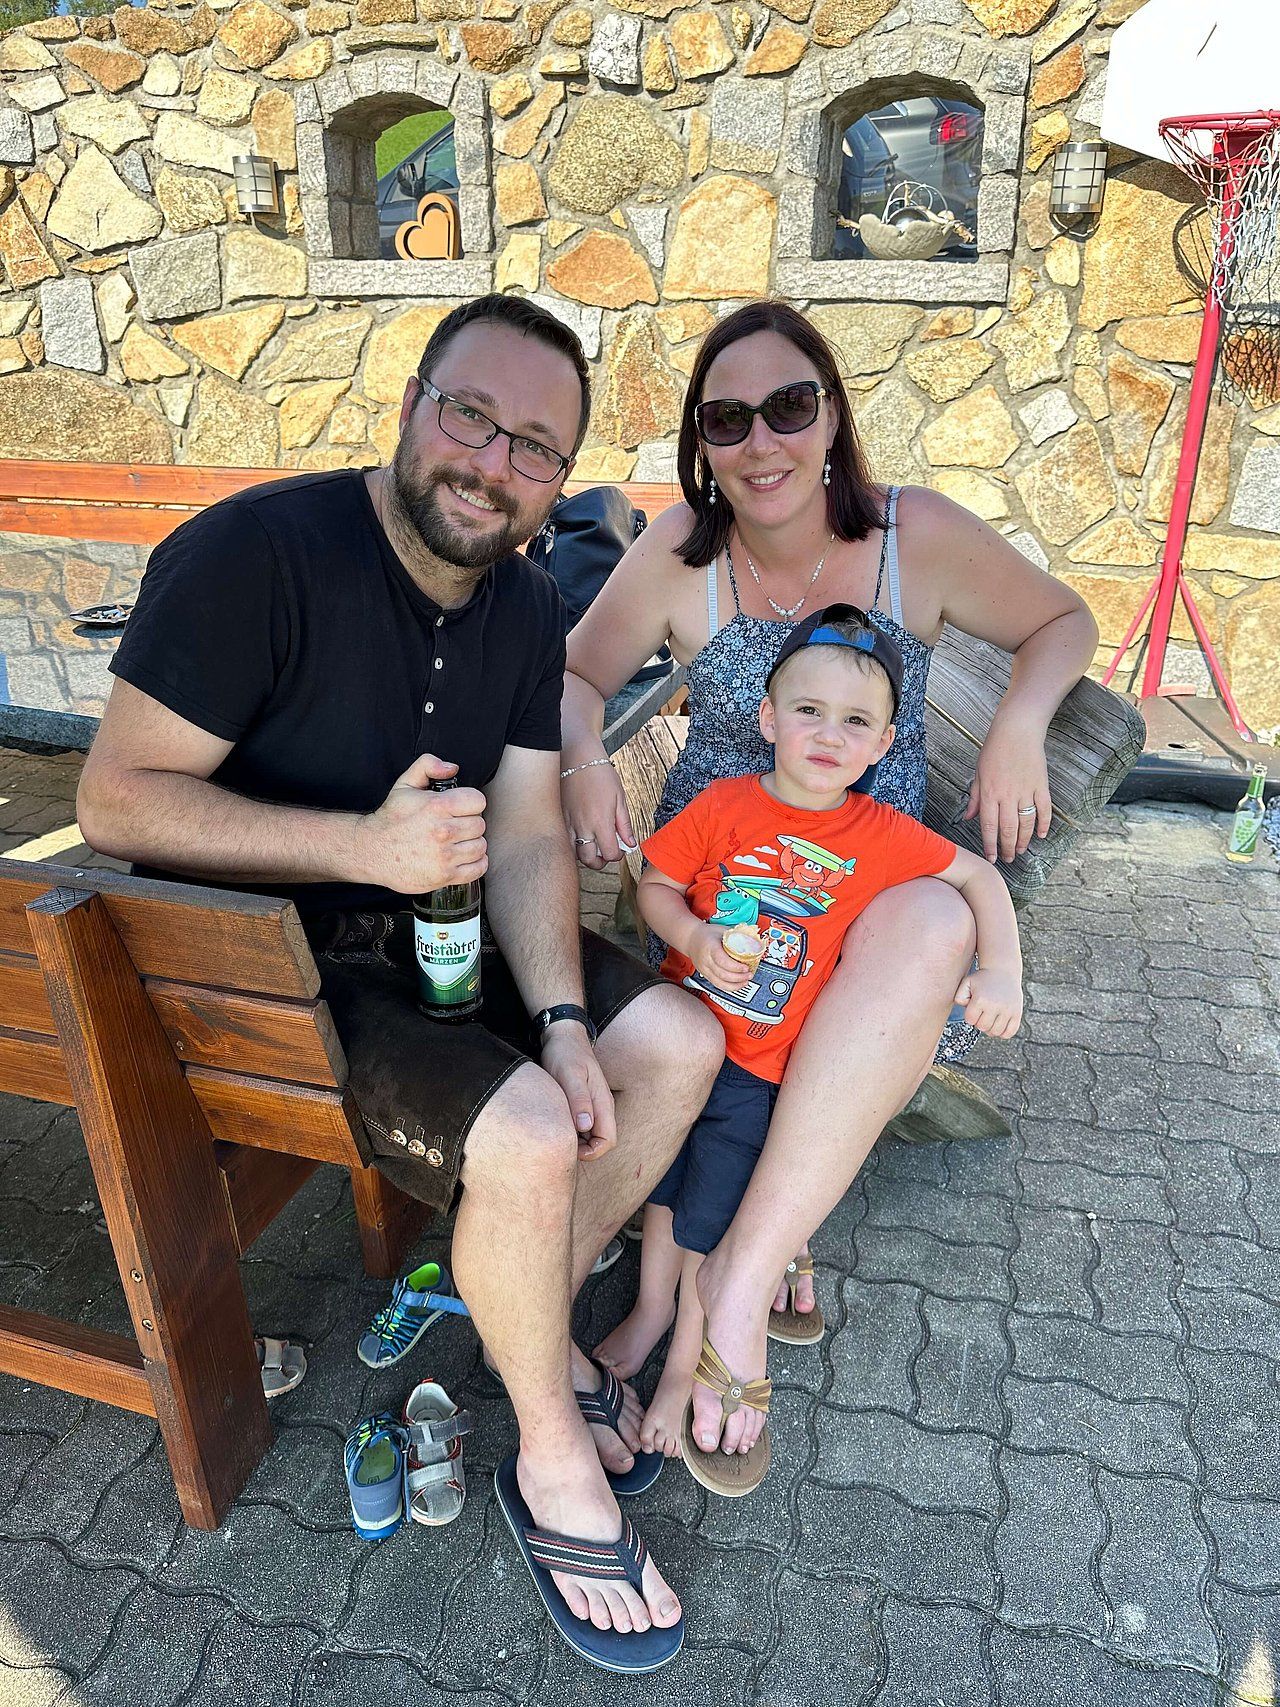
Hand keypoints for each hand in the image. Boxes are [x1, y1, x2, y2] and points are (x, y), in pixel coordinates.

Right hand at [355, 753, 486, 893]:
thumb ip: (428, 765)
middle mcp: (443, 831)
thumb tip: (452, 768)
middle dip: (469, 824)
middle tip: (456, 826)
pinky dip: (475, 864)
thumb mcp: (405, 783)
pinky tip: (463, 857)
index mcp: (437, 806)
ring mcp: (445, 856)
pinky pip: (477, 869)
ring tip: (458, 842)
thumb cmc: (391, 818)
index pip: (478, 801)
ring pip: (480, 846)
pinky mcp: (444, 876)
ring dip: (472, 844)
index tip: (461, 809)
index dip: (470, 803)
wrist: (372, 850)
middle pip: (480, 825)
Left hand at [541, 1024, 616, 1157]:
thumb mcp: (570, 1075)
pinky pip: (582, 1125)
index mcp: (603, 1103)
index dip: (592, 1152)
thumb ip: (579, 1100)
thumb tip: (586, 1127)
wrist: (563, 1035)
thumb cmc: (565, 1053)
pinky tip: (557, 1123)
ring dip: (577, 1140)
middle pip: (600, 1141)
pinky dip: (571, 1130)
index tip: (571, 1149)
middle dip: (584, 1150)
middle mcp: (601, 1107)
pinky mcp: (583, 1102)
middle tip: (561, 1143)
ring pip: (591, 1134)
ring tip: (557, 1133)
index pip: (608, 1140)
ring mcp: (593, 1105)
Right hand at [562, 757, 636, 870]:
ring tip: (591, 845)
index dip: (617, 856)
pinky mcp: (558, 818)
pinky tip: (579, 836)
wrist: (577, 757)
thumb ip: (624, 824)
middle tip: (604, 853)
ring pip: (573, 853)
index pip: (609, 854)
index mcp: (600, 822)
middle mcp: (582, 826)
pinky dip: (571, 844)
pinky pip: (563, 840)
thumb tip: (630, 844)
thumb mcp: (619, 798)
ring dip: (583, 854)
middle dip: (599, 862)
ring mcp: (567, 823)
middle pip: (589, 860)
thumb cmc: (600, 774)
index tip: (619, 849)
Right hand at [688, 923, 752, 991]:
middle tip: (749, 974)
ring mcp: (704, 970)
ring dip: (735, 985)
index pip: (722, 961)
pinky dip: (729, 987)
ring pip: (719, 983)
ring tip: (745, 982)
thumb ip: (737, 936)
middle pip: (722, 974)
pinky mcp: (705, 975)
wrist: (691, 938)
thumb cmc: (706, 934)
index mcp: (710, 947)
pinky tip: (737, 985)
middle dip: (738, 977)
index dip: (735, 967)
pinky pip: (717, 985)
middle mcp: (705, 960)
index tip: (746, 967)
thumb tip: (753, 940)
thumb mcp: (722, 930)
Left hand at [954, 966, 1022, 1038]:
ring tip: (990, 1018)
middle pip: (982, 1027)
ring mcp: (1007, 1010)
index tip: (973, 1008)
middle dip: (979, 1022)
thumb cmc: (982, 979)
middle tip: (982, 1013)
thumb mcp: (967, 983)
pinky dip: (1003, 1033)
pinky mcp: (1017, 1013)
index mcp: (981, 999)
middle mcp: (995, 1005)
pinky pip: (1009, 1033)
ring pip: (995, 1032)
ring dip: (990, 1028)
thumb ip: (959, 997)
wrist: (1003, 971)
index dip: (970, 1016)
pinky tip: (999, 1024)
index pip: (970, 1020)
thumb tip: (965, 1008)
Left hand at [963, 718, 1051, 863]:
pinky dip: (1044, 824)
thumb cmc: (994, 749)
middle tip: (1008, 859)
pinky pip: (1044, 810)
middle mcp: (1007, 796)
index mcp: (989, 793)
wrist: (1017, 730)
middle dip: (1008, 848)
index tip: (992, 857)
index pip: (988, 826)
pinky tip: (1041, 834)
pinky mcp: (1041, 786)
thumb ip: (975, 797)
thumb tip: (969, 818)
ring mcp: (1026, 791)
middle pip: (1008, 829)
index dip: (990, 845)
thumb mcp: (978, 773)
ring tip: (1021, 850)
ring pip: (1026, 823)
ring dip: (1024, 840)